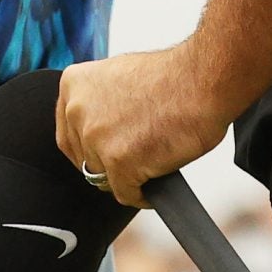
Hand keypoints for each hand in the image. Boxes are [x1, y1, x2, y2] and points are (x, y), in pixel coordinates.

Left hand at [55, 45, 230, 207]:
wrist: (202, 79)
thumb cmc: (173, 77)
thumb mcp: (119, 76)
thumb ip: (98, 101)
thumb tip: (97, 127)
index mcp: (73, 85)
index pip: (69, 135)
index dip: (91, 150)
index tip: (108, 154)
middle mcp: (77, 111)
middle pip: (86, 159)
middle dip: (110, 164)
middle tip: (137, 158)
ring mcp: (96, 138)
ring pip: (104, 179)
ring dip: (127, 178)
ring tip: (152, 167)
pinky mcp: (119, 163)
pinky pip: (126, 194)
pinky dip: (143, 195)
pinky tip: (157, 182)